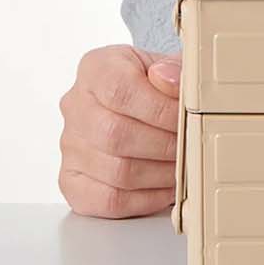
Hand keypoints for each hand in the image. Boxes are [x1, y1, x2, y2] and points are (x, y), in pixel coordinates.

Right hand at [58, 46, 181, 217]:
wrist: (134, 99)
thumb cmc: (153, 83)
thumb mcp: (167, 64)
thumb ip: (173, 69)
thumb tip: (170, 79)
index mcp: (97, 68)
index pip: (121, 91)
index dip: (161, 110)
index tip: (189, 117)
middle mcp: (76, 106)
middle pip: (116, 135)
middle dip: (165, 145)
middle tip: (192, 147)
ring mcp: (71, 145)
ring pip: (116, 171)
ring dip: (161, 174)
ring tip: (185, 166)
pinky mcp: (72, 179)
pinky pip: (108, 200)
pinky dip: (146, 199)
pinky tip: (166, 187)